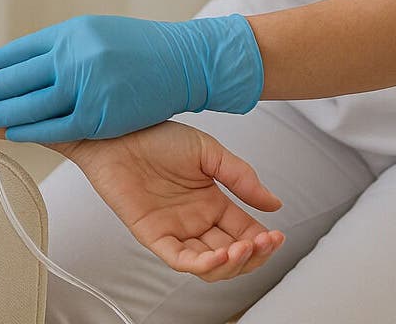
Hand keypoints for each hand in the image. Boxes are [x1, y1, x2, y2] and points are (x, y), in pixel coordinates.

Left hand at [0, 13, 262, 141]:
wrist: (184, 62)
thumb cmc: (136, 46)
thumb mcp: (93, 32)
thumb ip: (54, 45)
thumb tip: (9, 58)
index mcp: (70, 34)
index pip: (21, 50)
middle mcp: (74, 57)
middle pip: (17, 77)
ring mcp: (86, 87)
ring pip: (32, 104)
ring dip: (0, 112)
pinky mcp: (100, 115)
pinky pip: (57, 127)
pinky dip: (32, 130)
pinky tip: (13, 132)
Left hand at [61, 121, 284, 280]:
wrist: (119, 130)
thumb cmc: (156, 136)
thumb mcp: (208, 152)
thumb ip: (241, 177)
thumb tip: (274, 204)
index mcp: (211, 203)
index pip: (245, 232)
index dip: (263, 240)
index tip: (277, 236)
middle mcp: (195, 221)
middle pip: (232, 255)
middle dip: (253, 255)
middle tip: (264, 243)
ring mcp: (175, 230)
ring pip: (209, 265)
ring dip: (232, 264)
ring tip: (245, 248)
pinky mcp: (153, 234)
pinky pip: (180, 259)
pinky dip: (202, 264)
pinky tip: (221, 255)